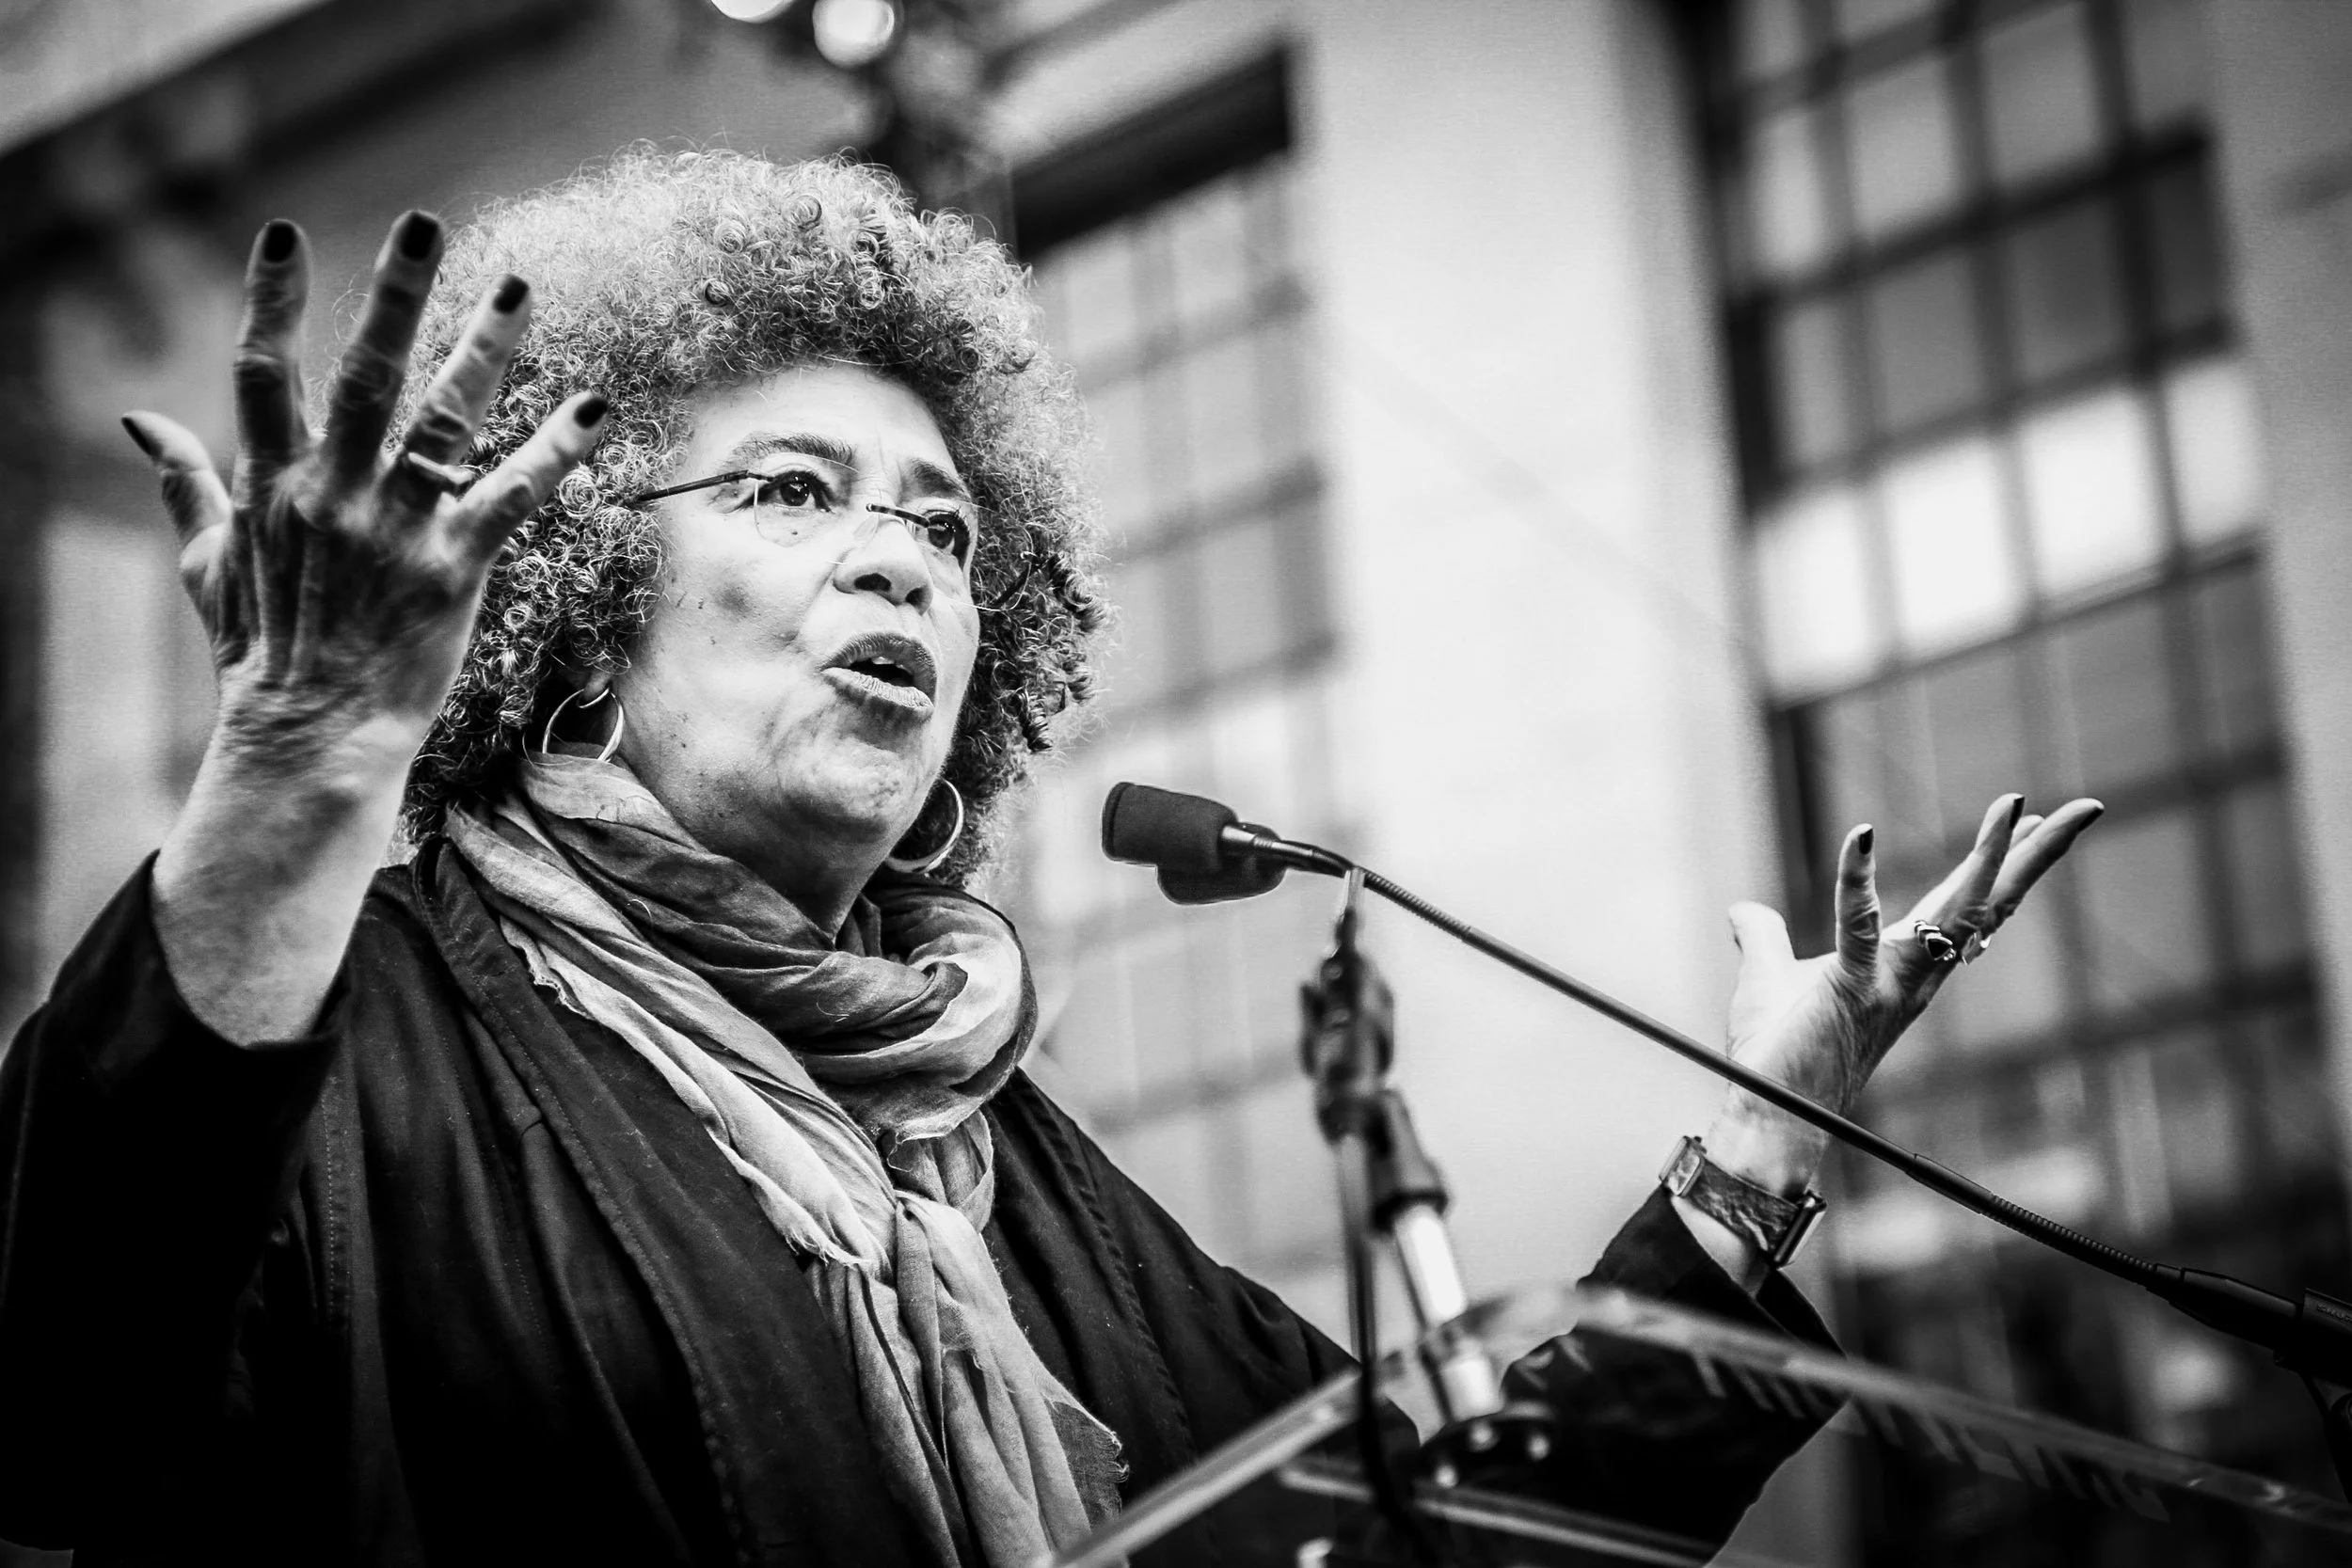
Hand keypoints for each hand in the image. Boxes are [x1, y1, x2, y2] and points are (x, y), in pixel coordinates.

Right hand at [123, 210, 605, 758]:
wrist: (308, 740)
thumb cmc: (262, 652)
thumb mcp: (207, 563)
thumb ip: (184, 484)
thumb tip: (138, 422)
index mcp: (272, 486)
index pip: (262, 373)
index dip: (272, 301)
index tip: (284, 235)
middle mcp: (330, 495)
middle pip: (362, 375)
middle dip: (394, 296)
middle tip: (425, 224)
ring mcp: (391, 532)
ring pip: (442, 422)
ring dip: (484, 351)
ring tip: (517, 287)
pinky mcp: (450, 572)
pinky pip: (509, 498)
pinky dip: (553, 452)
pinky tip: (592, 409)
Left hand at [1707, 794, 2105, 1193]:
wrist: (1765, 1117)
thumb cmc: (1776, 1056)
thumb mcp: (1768, 980)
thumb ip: (1763, 939)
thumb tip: (1743, 911)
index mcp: (1905, 965)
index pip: (1968, 904)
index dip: (2002, 860)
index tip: (2038, 818)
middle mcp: (1914, 974)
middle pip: (1988, 903)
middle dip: (2036, 853)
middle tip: (2088, 806)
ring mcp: (1889, 984)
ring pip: (1956, 914)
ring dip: (1986, 857)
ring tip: (2015, 804)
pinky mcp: (1848, 991)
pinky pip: (1857, 928)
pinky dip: (1856, 880)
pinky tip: (1861, 834)